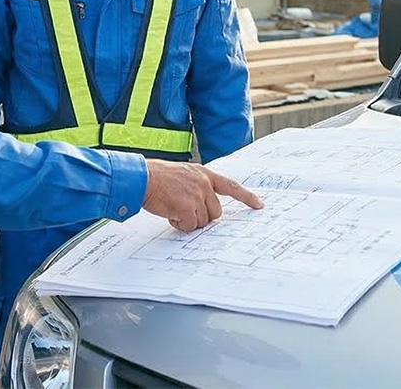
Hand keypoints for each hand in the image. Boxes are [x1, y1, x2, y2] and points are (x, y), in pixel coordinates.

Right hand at [142, 159, 262, 231]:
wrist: (142, 177)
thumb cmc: (157, 178)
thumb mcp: (183, 175)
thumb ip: (197, 187)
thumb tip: (205, 208)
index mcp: (203, 174)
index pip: (231, 186)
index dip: (246, 197)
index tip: (259, 205)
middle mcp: (203, 183)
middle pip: (215, 213)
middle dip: (201, 216)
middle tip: (182, 209)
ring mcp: (196, 195)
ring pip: (202, 222)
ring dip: (188, 220)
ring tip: (172, 207)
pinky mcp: (187, 207)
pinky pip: (190, 226)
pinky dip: (179, 224)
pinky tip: (169, 213)